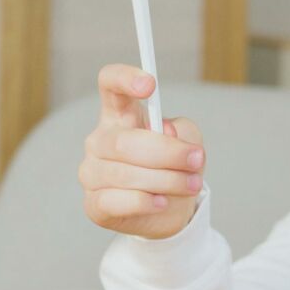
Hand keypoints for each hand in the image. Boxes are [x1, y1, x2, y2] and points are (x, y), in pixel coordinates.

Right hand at [80, 64, 204, 239]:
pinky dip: (145, 202)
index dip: (123, 78)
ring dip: (166, 180)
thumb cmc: (174, 167)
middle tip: (197, 160)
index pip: (109, 84)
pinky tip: (161, 202)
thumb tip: (166, 134)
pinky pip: (116, 201)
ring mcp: (92, 172)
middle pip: (124, 142)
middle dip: (167, 153)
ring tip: (191, 184)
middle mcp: (99, 140)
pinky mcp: (94, 204)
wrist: (169, 211)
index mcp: (119, 114)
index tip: (150, 85)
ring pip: (124, 174)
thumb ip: (183, 132)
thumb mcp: (189, 141)